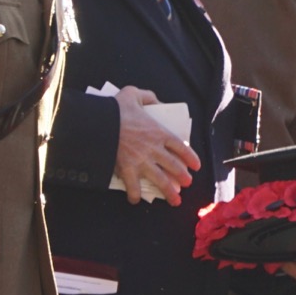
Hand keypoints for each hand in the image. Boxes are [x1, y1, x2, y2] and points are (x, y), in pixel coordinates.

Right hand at [113, 85, 199, 205]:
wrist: (99, 121)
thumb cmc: (116, 108)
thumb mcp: (134, 94)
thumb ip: (149, 97)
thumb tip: (158, 102)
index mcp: (158, 132)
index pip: (180, 147)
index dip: (190, 157)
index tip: (196, 166)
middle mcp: (154, 148)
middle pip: (174, 166)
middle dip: (183, 177)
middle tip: (187, 183)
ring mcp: (141, 160)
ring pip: (160, 180)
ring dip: (169, 192)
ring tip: (176, 200)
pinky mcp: (127, 168)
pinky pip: (133, 186)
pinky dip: (135, 194)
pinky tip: (136, 200)